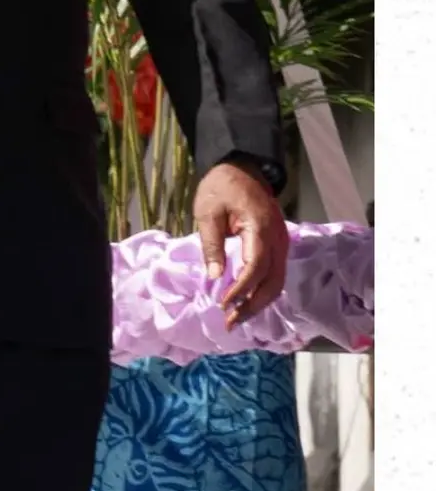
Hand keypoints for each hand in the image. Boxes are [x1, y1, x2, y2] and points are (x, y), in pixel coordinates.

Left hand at [193, 160, 289, 329]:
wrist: (242, 168)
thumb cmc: (221, 187)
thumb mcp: (208, 211)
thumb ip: (212, 243)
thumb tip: (213, 276)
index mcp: (260, 227)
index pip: (256, 266)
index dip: (241, 288)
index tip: (223, 303)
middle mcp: (278, 239)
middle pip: (272, 282)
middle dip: (252, 305)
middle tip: (230, 322)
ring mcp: (282, 243)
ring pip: (277, 282)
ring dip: (258, 302)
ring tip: (236, 318)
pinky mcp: (278, 246)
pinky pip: (275, 274)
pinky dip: (262, 291)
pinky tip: (247, 302)